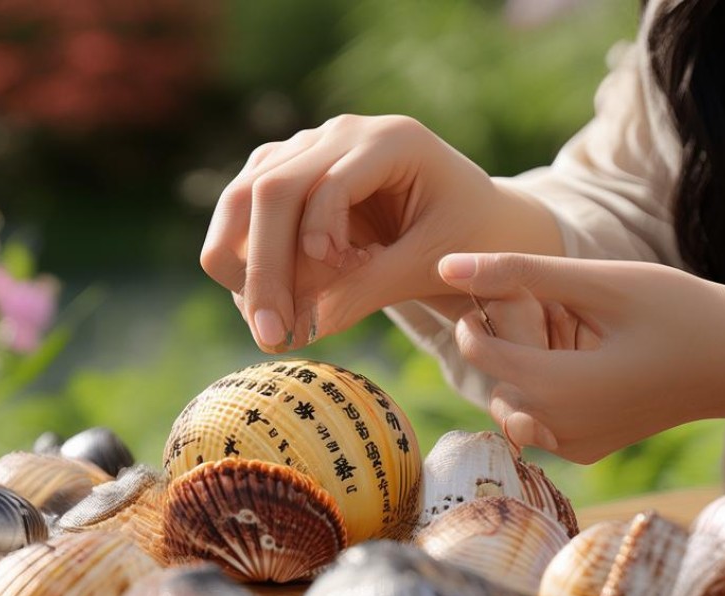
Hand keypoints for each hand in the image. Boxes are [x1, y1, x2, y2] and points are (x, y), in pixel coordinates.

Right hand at [200, 115, 558, 350]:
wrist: (481, 220)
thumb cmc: (470, 240)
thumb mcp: (428, 266)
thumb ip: (366, 290)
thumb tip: (297, 330)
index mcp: (390, 141)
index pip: (320, 186)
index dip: (307, 248)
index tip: (320, 303)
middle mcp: (343, 132)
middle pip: (269, 186)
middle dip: (262, 267)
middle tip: (268, 335)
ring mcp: (313, 147)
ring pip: (244, 194)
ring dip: (243, 261)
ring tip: (268, 325)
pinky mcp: (295, 172)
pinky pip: (248, 208)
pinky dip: (250, 256)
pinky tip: (275, 300)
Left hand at [437, 252, 724, 464]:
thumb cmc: (677, 311)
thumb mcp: (598, 283)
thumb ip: (519, 274)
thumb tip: (446, 265)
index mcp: (561, 389)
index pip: (480, 353)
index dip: (477, 316)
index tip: (498, 289)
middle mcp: (561, 430)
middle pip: (494, 382)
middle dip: (503, 344)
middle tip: (541, 308)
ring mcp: (574, 446)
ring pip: (511, 405)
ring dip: (520, 369)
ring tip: (563, 333)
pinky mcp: (586, 450)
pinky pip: (538, 421)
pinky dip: (542, 391)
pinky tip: (579, 361)